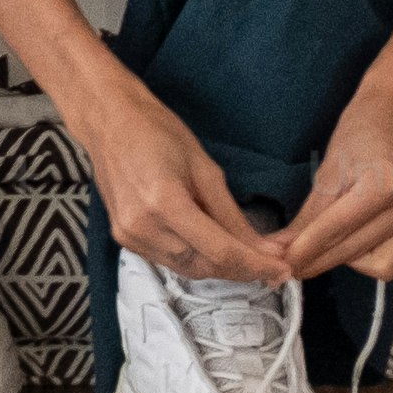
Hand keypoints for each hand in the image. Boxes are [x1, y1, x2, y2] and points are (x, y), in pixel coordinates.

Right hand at [65, 68, 293, 285]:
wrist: (108, 121)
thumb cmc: (159, 132)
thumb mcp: (204, 168)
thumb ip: (232, 215)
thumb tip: (265, 250)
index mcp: (165, 203)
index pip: (220, 251)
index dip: (255, 266)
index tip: (283, 272)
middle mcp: (143, 227)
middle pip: (204, 267)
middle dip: (240, 269)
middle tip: (269, 263)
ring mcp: (129, 237)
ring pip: (186, 269)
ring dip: (217, 266)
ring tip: (242, 253)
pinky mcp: (123, 239)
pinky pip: (168, 260)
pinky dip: (193, 258)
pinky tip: (208, 244)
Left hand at [270, 77, 392, 284]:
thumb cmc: (363, 124)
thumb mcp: (330, 165)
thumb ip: (311, 211)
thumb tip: (284, 245)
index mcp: (384, 186)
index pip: (336, 230)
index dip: (304, 251)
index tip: (278, 266)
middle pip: (354, 250)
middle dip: (317, 261)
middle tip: (287, 266)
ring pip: (377, 263)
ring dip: (343, 262)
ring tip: (318, 250)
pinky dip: (367, 256)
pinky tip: (348, 243)